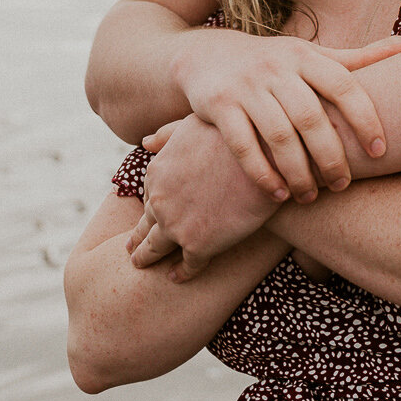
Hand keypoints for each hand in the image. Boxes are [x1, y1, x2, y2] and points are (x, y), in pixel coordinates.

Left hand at [128, 114, 278, 279]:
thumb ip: (168, 134)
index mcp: (157, 172)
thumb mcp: (195, 124)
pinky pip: (187, 266)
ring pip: (155, 249)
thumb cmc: (236, 135)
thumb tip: (145, 143)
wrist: (268, 160)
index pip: (148, 195)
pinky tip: (178, 276)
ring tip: (142, 264)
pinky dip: (182, 273)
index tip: (151, 212)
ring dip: (148, 258)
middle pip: (146, 225)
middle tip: (132, 249)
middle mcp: (160, 201)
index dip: (150, 205)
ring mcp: (176, 226)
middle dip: (138, 237)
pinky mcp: (199, 246)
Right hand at [173, 28, 400, 199]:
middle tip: (343, 185)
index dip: (365, 117)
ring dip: (298, 172)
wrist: (206, 57)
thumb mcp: (311, 56)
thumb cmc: (274, 63)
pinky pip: (243, 146)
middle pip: (311, 117)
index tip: (380, 152)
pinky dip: (262, 174)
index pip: (343, 85)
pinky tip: (278, 195)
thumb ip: (357, 59)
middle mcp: (276, 68)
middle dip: (330, 157)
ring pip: (278, 136)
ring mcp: (246, 87)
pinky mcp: (218, 106)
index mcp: (305, 56)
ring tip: (310, 196)